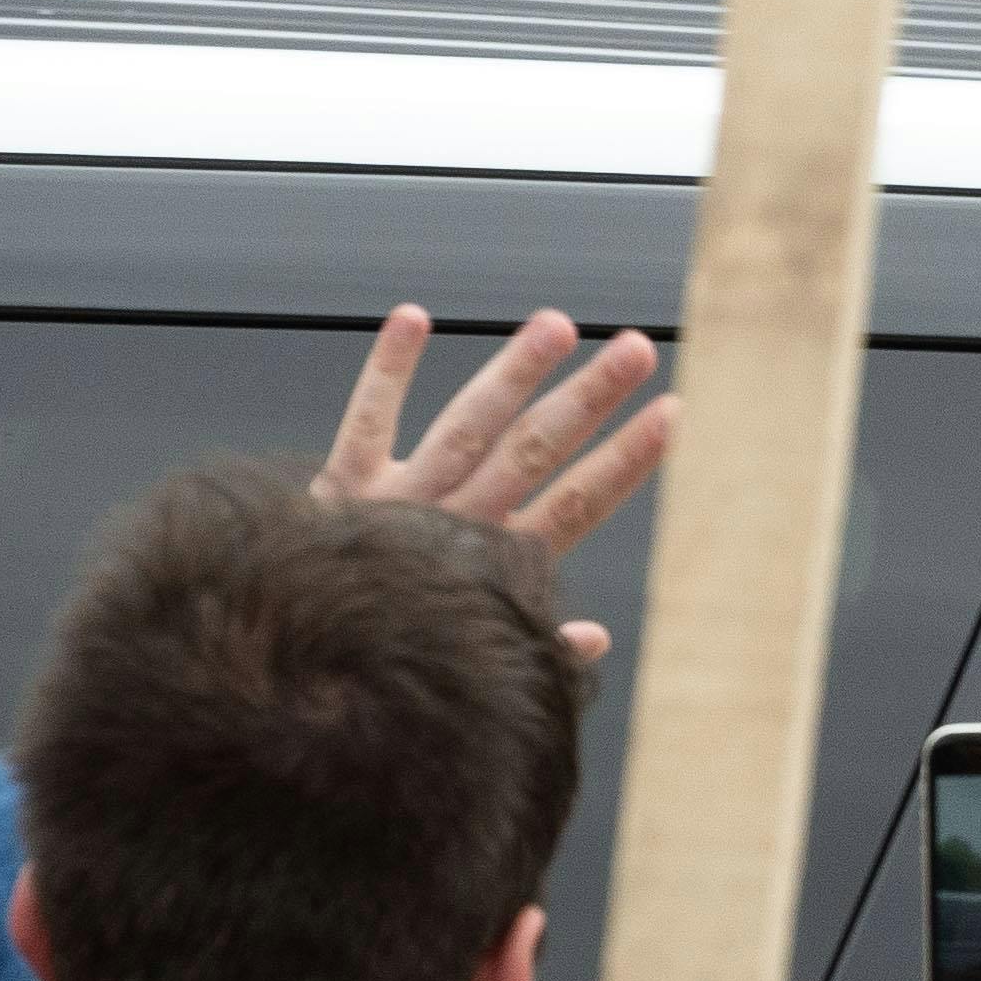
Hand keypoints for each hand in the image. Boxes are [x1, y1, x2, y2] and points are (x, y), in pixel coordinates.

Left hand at [318, 303, 676, 663]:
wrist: (309, 663)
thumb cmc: (404, 652)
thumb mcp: (482, 659)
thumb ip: (541, 646)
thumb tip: (595, 638)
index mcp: (497, 562)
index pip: (578, 504)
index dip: (626, 460)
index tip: (671, 416)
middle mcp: (454, 521)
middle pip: (534, 450)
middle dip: (590, 398)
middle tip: (635, 350)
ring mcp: (400, 500)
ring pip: (467, 427)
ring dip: (514, 372)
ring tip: (557, 324)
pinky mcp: (342, 485)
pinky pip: (367, 420)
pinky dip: (389, 370)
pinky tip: (415, 317)